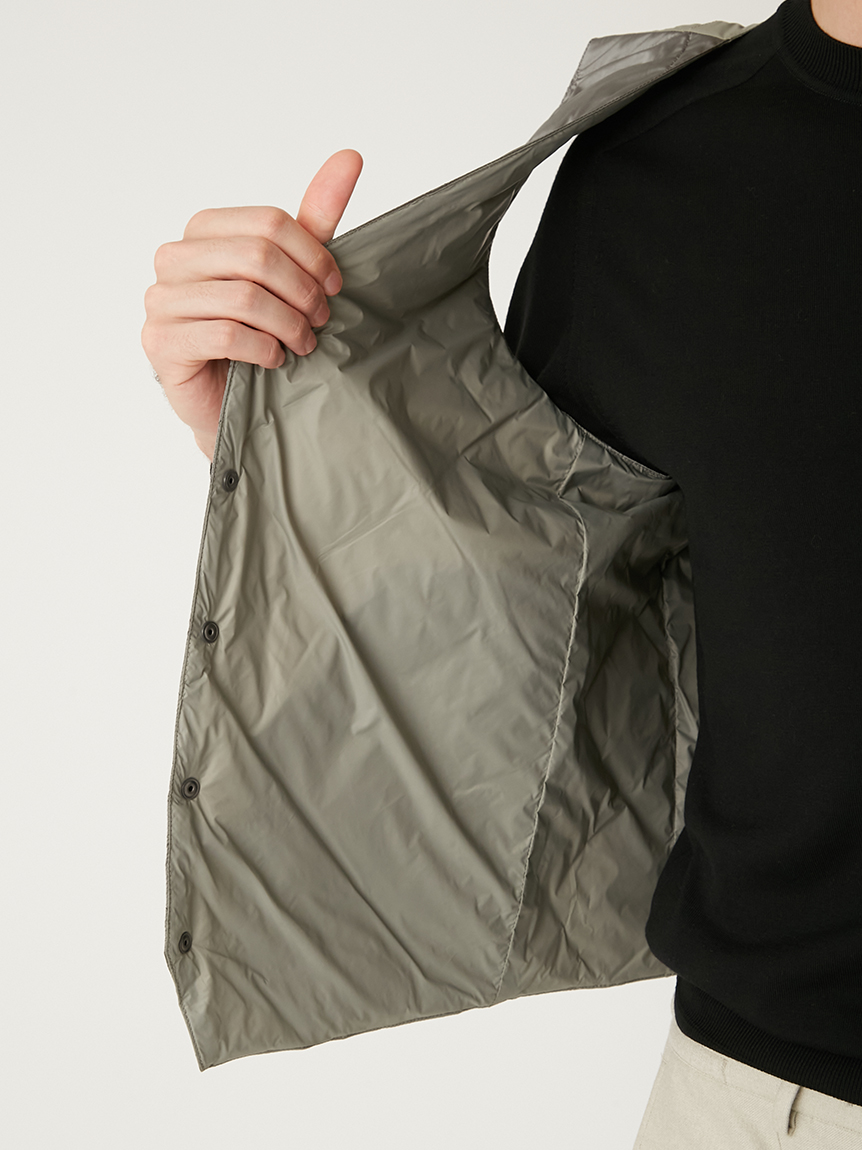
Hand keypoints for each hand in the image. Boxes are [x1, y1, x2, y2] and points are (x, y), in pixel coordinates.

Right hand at [141, 148, 363, 460]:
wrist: (232, 402)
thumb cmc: (259, 334)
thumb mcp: (293, 272)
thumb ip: (315, 219)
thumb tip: (351, 157)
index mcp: (203, 232)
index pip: (268, 223)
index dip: (313, 254)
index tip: (334, 286)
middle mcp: (174, 259)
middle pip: (257, 256)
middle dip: (303, 292)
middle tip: (322, 320)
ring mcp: (161, 300)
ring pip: (243, 297)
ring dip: (288, 324)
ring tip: (303, 343)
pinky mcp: (160, 343)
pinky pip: (224, 334)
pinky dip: (262, 348)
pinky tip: (274, 360)